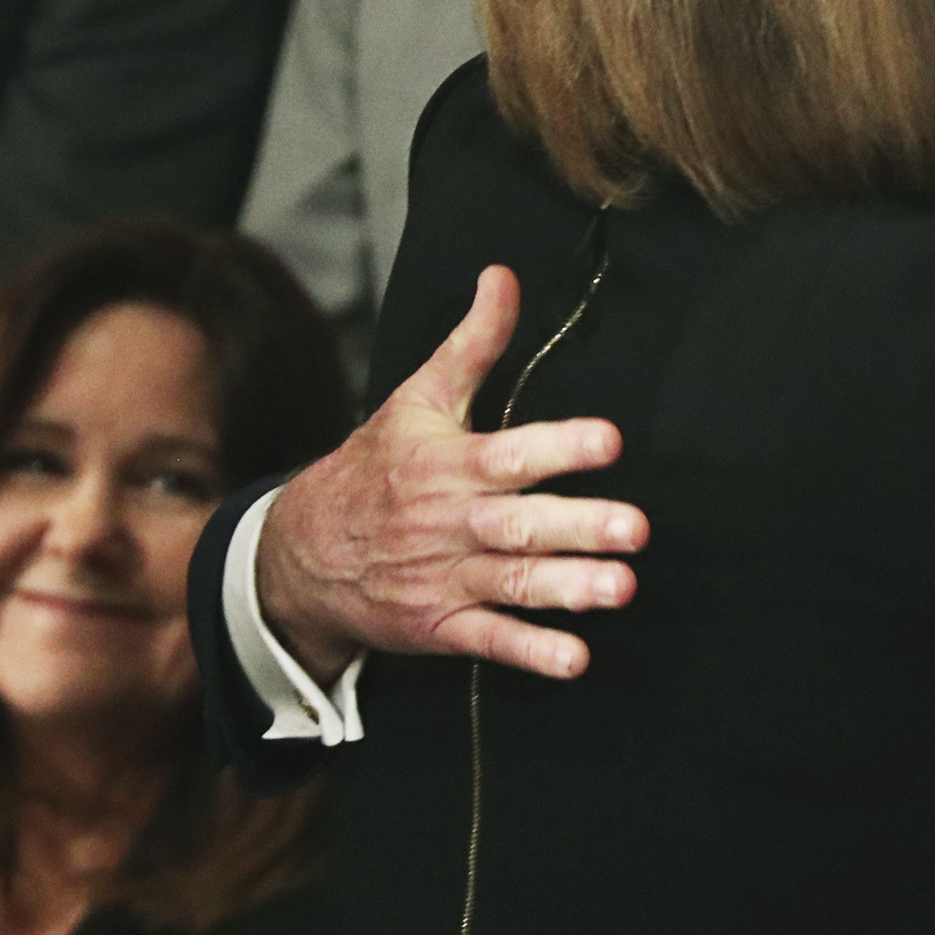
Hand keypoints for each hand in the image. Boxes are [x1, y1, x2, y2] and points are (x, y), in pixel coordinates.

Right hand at [255, 266, 651, 682]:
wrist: (298, 554)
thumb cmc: (374, 467)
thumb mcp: (417, 399)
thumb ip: (472, 344)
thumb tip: (503, 275)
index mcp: (448, 463)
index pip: (510, 452)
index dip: (559, 446)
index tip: (610, 441)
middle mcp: (451, 521)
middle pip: (520, 523)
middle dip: (578, 526)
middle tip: (635, 529)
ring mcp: (445, 577)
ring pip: (514, 583)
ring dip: (568, 588)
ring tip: (621, 588)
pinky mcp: (439, 626)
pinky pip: (489, 641)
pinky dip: (530, 652)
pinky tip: (575, 659)